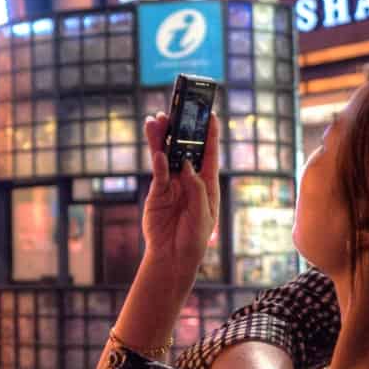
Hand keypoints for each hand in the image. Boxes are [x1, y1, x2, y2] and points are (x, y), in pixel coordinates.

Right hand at [139, 110, 221, 285]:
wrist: (173, 258)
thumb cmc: (194, 239)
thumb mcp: (203, 215)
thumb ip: (196, 189)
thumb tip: (187, 165)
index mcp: (207, 183)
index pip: (209, 153)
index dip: (210, 134)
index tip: (211, 114)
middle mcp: (189, 180)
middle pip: (185, 149)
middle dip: (181, 130)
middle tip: (176, 110)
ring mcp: (171, 184)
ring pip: (167, 155)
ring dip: (162, 138)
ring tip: (157, 120)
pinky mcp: (157, 192)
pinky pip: (158, 173)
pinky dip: (158, 162)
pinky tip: (158, 152)